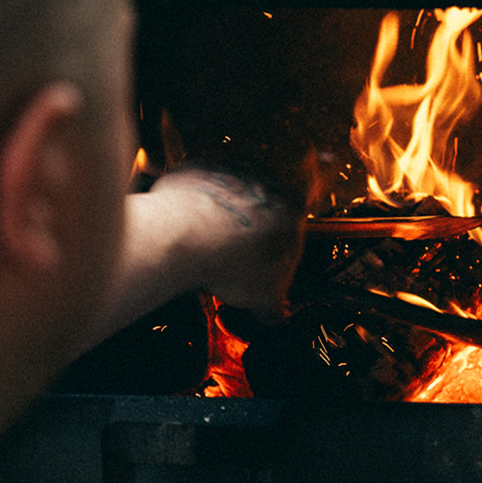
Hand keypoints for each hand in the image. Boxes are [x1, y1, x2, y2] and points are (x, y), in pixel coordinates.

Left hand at [131, 167, 303, 322]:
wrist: (186, 236)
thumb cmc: (230, 259)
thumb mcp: (265, 298)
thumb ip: (275, 306)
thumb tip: (274, 314)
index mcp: (292, 208)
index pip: (295, 225)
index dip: (278, 248)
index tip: (266, 262)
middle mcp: (265, 181)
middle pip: (261, 208)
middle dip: (249, 232)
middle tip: (235, 258)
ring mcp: (232, 171)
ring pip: (230, 197)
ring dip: (222, 217)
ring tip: (208, 247)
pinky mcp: (199, 169)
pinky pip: (199, 187)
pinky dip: (194, 205)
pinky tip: (188, 229)